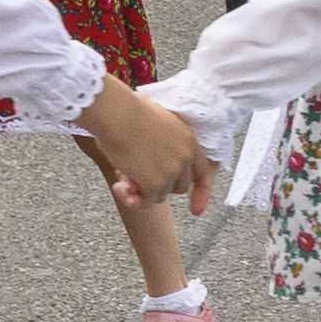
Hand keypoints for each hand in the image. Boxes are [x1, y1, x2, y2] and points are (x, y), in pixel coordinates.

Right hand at [83, 81, 210, 216]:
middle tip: (137, 179)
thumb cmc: (127, 111)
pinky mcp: (155, 183)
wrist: (117, 114)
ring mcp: (172, 172)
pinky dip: (133, 199)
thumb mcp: (157, 122)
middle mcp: (185, 157)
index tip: (196, 210)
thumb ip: (162, 141)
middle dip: (161, 186)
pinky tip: (118, 187)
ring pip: (161, 194)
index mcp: (188, 140)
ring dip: (143, 190)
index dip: (201, 192)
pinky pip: (147, 201)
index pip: (203, 172)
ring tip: (122, 177)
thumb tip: (149, 160)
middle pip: (180, 186)